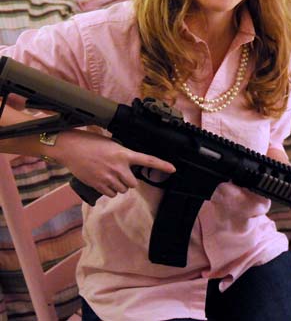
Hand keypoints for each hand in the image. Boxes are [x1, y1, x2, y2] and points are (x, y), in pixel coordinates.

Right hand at [52, 129, 175, 198]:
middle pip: (133, 183)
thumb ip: (123, 154)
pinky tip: (102, 181)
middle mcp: (118, 167)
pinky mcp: (98, 185)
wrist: (70, 148)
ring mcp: (108, 177)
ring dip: (118, 186)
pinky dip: (109, 190)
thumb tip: (129, 162)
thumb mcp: (111, 144)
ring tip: (108, 175)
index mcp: (124, 154)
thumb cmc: (90, 143)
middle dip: (128, 181)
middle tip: (120, 173)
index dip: (162, 165)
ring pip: (122, 190)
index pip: (148, 160)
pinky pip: (110, 194)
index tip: (173, 169)